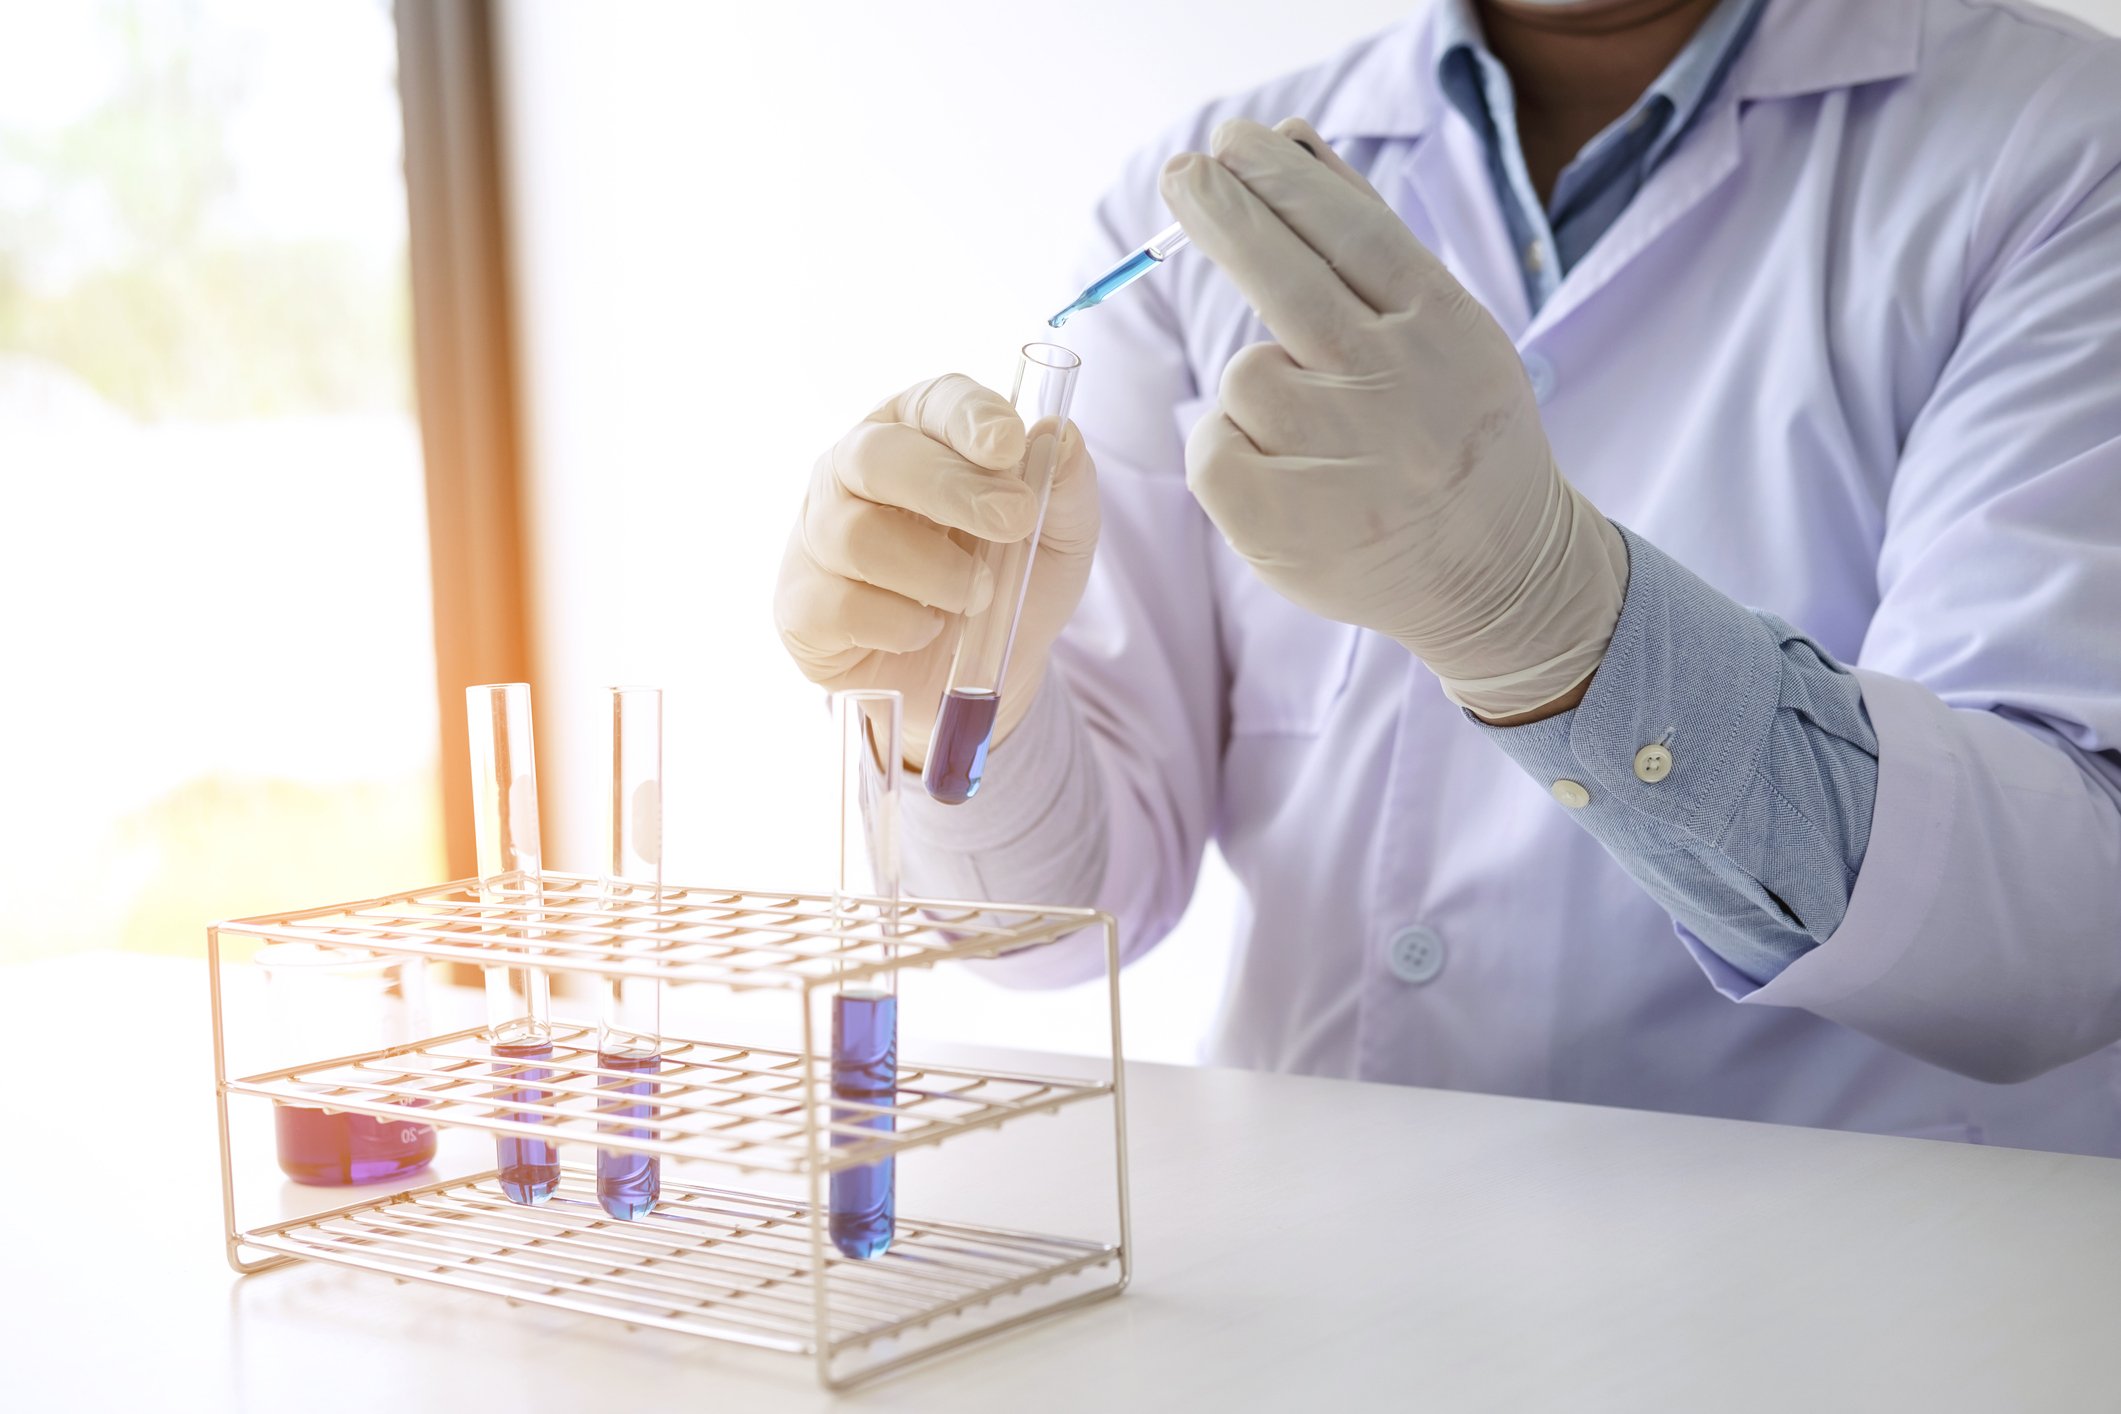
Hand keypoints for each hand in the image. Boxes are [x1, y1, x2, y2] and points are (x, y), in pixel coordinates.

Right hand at [773, 375, 1098, 764]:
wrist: (975, 674)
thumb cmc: (1012, 583)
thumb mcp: (1061, 538)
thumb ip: (1068, 487)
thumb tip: (1060, 435)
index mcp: (918, 432)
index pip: (933, 402)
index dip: (969, 417)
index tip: (1010, 444)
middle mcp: (854, 470)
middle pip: (877, 457)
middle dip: (950, 488)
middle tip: (1012, 521)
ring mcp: (818, 535)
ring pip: (857, 536)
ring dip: (935, 572)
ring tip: (977, 597)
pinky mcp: (802, 603)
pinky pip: (841, 606)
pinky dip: (900, 624)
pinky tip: (925, 629)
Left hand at [1159, 117, 1627, 720]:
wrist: (1498, 574)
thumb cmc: (1453, 429)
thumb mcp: (1439, 325)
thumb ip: (1363, 234)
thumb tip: (1289, 137)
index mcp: (1442, 329)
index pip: (1349, 232)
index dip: (1281, 180)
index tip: (1233, 140)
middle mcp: (1397, 388)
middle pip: (1286, 280)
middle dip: (1225, 215)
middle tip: (1183, 172)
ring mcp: (1343, 460)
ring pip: (1247, 375)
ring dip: (1261, 386)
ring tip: (1318, 429)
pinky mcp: (1285, 524)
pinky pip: (1214, 446)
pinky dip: (1231, 449)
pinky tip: (1288, 475)